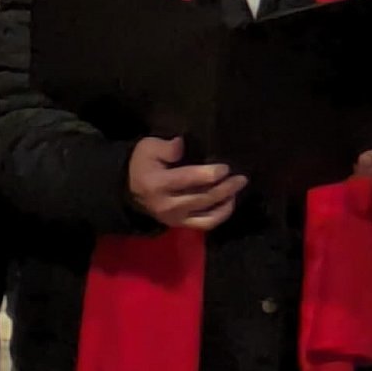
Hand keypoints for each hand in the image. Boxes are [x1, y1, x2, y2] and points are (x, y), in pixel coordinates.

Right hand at [127, 136, 246, 230]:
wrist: (130, 188)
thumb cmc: (142, 163)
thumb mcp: (149, 147)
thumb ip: (167, 147)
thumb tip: (182, 145)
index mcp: (158, 184)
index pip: (187, 180)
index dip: (208, 174)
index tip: (225, 167)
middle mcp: (168, 205)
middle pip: (202, 198)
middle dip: (224, 189)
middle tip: (241, 178)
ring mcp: (175, 218)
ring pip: (207, 216)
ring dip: (226, 204)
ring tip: (238, 190)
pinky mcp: (180, 225)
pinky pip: (204, 224)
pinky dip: (220, 215)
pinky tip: (229, 203)